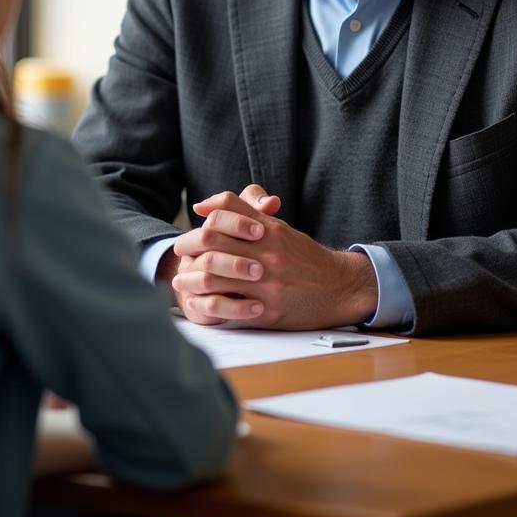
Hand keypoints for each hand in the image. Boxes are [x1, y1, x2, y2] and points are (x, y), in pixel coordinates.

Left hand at [172, 186, 378, 329]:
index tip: (186, 238)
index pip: (223, 216)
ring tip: (180, 283)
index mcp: (269, 229)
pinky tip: (198, 304)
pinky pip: (228, 307)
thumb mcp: (278, 227)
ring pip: (214, 277)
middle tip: (177, 257)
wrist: (339, 286)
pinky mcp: (269, 310)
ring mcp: (268, 282)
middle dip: (187, 250)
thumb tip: (204, 206)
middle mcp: (267, 252)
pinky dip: (207, 305)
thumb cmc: (303, 256)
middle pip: (212, 243)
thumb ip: (244, 211)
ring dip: (190, 280)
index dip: (198, 226)